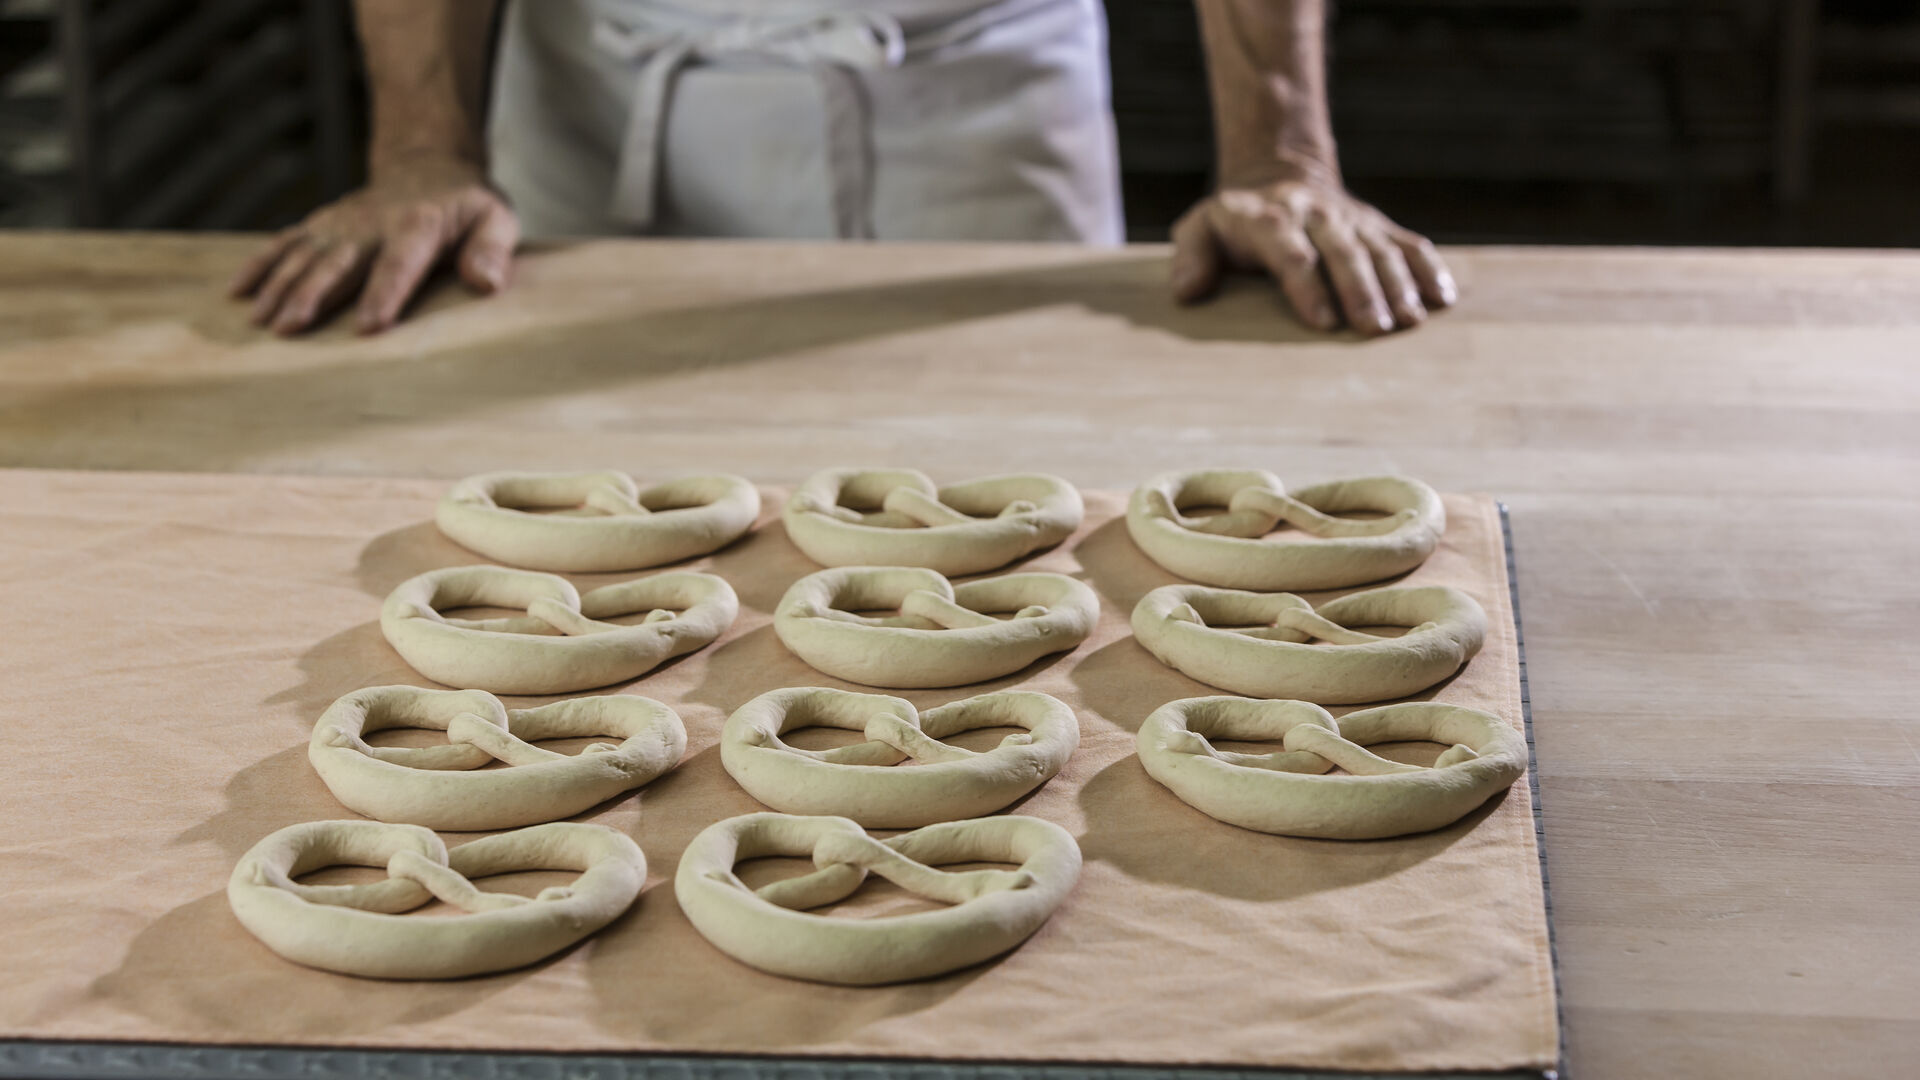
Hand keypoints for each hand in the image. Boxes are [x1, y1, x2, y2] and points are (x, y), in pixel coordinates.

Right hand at [229, 153, 517, 335]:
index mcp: (419, 223)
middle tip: (290, 328)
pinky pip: (285, 243)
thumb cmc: (468, 206)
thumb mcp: (497, 219)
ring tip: (262, 321)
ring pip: (305, 254)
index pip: (400, 262)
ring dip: (280, 286)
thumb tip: (487, 284)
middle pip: (339, 261)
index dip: (384, 293)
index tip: (369, 327)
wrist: (428, 165)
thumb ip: (493, 250)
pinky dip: (259, 265)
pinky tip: (237, 293)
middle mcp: (371, 222)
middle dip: (313, 294)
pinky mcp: (322, 225)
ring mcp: (341, 222)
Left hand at [1169, 179, 1455, 335]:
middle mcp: (1316, 214)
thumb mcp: (1199, 229)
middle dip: (1361, 290)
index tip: (1322, 321)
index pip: (1289, 250)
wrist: (1278, 176)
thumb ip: (1190, 256)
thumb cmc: (1234, 224)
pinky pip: (1409, 244)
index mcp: (1270, 218)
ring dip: (1398, 285)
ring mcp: (1352, 219)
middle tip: (1375, 330)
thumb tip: (1187, 291)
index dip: (1306, 284)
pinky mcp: (1378, 226)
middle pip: (1342, 251)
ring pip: (1380, 249)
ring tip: (1410, 322)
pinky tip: (1443, 298)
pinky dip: (1428, 268)